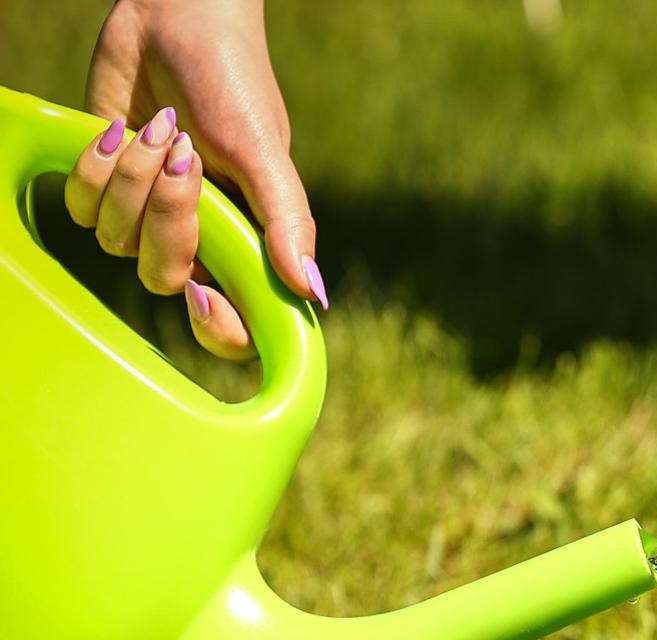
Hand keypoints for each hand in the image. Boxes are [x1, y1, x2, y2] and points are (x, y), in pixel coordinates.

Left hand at [63, 0, 323, 358]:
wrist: (172, 19)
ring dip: (132, 180)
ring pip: (118, 244)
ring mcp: (148, 215)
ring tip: (160, 128)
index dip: (221, 331)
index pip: (238, 324)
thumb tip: (314, 294)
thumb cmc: (232, 84)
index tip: (204, 301)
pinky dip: (98, 168)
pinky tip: (119, 129)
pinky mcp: (106, 186)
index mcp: (248, 243)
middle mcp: (200, 239)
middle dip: (166, 223)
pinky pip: (83, 213)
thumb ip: (288, 223)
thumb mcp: (264, 153)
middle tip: (183, 162)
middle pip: (167, 280)